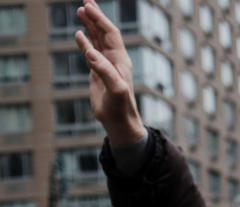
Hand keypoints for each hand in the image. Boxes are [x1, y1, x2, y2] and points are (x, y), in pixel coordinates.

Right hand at [74, 0, 146, 145]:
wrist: (120, 122)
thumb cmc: (121, 107)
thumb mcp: (115, 89)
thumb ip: (104, 70)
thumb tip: (90, 52)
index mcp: (120, 61)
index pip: (110, 34)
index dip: (100, 19)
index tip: (88, 6)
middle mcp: (115, 60)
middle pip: (104, 33)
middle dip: (96, 16)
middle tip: (85, 1)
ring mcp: (106, 66)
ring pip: (97, 40)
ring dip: (90, 26)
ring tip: (81, 11)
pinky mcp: (98, 74)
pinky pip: (91, 52)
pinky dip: (85, 42)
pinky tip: (79, 34)